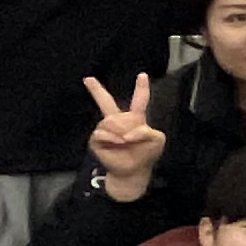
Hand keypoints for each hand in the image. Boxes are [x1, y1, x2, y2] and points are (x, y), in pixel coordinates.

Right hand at [79, 73, 162, 201]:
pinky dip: (112, 138)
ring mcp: (106, 129)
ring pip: (109, 120)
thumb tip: (127, 134)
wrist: (134, 171)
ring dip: (120, 130)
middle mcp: (118, 121)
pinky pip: (102, 132)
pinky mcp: (96, 140)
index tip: (142, 75)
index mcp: (135, 118)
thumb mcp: (157, 140)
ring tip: (126, 141)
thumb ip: (147, 131)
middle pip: (105, 101)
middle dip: (96, 89)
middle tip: (88, 79)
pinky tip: (118, 143)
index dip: (141, 88)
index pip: (139, 100)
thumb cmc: (146, 154)